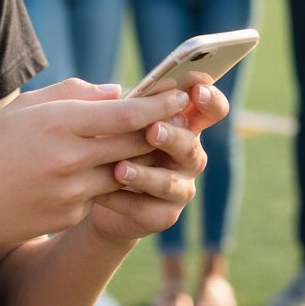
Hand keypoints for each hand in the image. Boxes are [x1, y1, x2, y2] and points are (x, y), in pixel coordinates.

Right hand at [0, 80, 201, 250]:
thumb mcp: (24, 107)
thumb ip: (74, 94)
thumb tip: (117, 92)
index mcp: (59, 123)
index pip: (126, 114)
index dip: (158, 105)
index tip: (178, 95)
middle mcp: (71, 158)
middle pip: (135, 144)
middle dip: (161, 131)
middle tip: (180, 120)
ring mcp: (72, 192)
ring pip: (125, 173)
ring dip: (139, 160)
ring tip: (148, 146)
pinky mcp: (71, 217)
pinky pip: (101, 196)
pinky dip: (106, 183)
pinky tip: (98, 175)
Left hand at [88, 81, 226, 243]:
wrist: (94, 191)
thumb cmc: (107, 141)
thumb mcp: (110, 117)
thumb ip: (113, 102)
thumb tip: (114, 92)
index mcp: (182, 123)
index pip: (211, 109)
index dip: (210, 99)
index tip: (196, 90)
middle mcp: (188, 154)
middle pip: (191, 145)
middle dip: (172, 137)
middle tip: (151, 130)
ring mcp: (180, 186)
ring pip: (170, 182)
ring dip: (146, 175)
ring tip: (120, 169)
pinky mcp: (163, 215)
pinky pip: (148, 209)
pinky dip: (124, 200)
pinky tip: (101, 194)